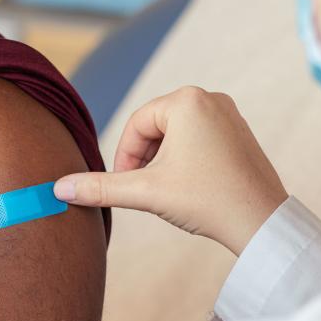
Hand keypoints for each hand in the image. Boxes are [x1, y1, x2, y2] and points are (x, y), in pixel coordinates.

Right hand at [54, 87, 287, 254]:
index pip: (137, 124)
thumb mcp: (146, 192)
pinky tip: (193, 189)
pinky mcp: (240, 133)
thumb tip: (58, 188)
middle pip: (156, 127)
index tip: (126, 186)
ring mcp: (229, 114)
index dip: (124, 157)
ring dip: (164, 162)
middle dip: (146, 160)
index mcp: (186, 101)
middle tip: (147, 191)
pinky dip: (187, 162)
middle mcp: (210, 98)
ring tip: (171, 192)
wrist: (262, 223)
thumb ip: (100, 188)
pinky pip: (199, 140)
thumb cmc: (207, 201)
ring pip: (177, 135)